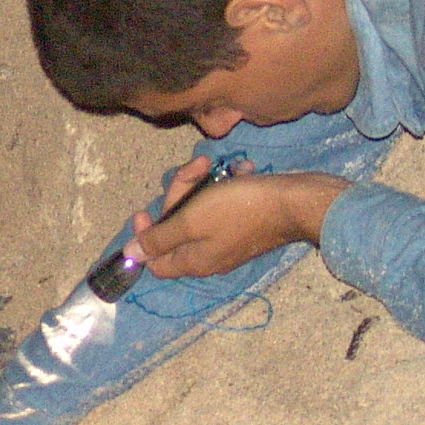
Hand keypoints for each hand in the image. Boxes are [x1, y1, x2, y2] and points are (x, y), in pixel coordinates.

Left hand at [130, 158, 347, 279]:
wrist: (294, 201)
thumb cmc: (240, 209)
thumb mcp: (191, 221)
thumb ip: (160, 238)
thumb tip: (130, 256)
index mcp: (193, 260)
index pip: (155, 261)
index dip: (145, 236)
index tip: (144, 209)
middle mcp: (209, 254)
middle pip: (176, 226)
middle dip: (178, 193)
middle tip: (193, 170)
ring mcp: (228, 238)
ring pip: (198, 208)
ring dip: (200, 182)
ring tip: (211, 163)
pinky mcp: (245, 222)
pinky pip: (222, 203)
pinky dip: (224, 185)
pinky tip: (237, 171)